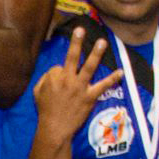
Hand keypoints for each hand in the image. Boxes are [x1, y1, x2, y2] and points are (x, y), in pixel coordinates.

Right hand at [35, 28, 122, 143]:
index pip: (60, 65)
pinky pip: (103, 86)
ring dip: (96, 54)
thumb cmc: (45, 110)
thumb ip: (46, 79)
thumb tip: (55, 72)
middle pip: (72, 57)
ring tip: (103, 42)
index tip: (61, 80)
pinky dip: (112, 79)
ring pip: (89, 67)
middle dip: (76, 42)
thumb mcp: (37, 92)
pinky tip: (121, 72)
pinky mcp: (90, 97)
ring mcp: (80, 88)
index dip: (61, 70)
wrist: (55, 128)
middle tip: (81, 29)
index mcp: (55, 78)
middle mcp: (68, 80)